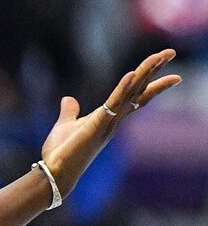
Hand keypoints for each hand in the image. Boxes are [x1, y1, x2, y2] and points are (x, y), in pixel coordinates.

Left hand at [40, 49, 181, 194]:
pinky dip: (122, 89)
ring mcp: (108, 123)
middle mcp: (114, 120)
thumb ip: (70, 112)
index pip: (135, 96)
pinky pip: (113, 104)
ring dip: (145, 73)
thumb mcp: (65, 126)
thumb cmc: (61, 153)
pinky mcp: (97, 126)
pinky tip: (132, 74)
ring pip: (132, 93)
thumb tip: (68, 99)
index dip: (150, 81)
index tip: (166, 67)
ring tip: (160, 56)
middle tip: (170, 52)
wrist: (55, 173)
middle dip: (154, 70)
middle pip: (139, 90)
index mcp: (109, 118)